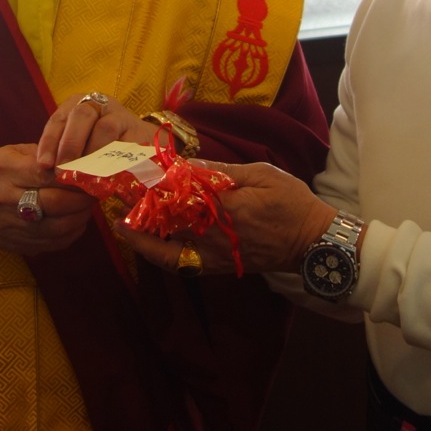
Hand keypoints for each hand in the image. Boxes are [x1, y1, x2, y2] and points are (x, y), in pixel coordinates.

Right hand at [0, 143, 94, 269]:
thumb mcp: (13, 153)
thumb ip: (43, 154)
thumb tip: (80, 159)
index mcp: (3, 171)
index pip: (47, 173)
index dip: (75, 174)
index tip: (93, 171)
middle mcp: (4, 199)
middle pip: (55, 202)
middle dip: (83, 197)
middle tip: (98, 190)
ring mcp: (10, 226)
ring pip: (58, 226)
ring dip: (81, 216)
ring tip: (89, 205)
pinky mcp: (19, 245)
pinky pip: (55, 242)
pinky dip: (73, 231)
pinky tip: (77, 220)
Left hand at [36, 92, 160, 169]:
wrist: (142, 149)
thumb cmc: (101, 150)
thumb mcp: (78, 147)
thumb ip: (61, 154)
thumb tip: (44, 170)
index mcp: (77, 105)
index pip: (58, 120)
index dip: (49, 142)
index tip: (44, 164)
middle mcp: (99, 104)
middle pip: (81, 115)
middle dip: (69, 144)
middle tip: (63, 169)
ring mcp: (121, 115)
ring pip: (104, 128)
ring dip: (91, 154)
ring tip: (83, 175)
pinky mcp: (139, 131)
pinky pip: (125, 143)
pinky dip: (113, 160)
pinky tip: (105, 175)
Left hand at [112, 160, 337, 276]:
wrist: (312, 243)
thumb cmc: (291, 202)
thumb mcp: (262, 174)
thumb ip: (224, 171)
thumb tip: (190, 164)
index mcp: (226, 206)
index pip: (181, 194)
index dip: (154, 184)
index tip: (134, 172)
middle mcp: (213, 233)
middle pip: (167, 220)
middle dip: (140, 207)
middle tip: (118, 193)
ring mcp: (212, 255)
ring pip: (166, 247)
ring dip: (142, 234)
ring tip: (121, 220)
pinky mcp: (215, 267)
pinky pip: (179, 265)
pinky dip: (158, 254)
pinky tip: (144, 242)